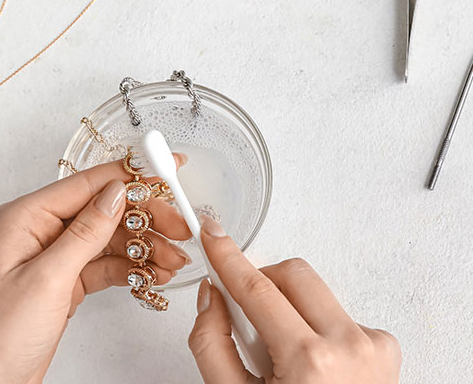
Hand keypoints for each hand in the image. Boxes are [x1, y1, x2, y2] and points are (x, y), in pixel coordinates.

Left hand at [0, 156, 190, 383]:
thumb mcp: (47, 279)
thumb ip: (85, 232)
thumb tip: (116, 193)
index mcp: (25, 217)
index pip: (87, 184)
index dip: (130, 175)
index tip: (164, 170)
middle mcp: (40, 230)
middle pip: (104, 209)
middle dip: (145, 218)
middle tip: (179, 227)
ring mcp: (54, 255)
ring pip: (109, 237)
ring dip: (144, 247)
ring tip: (173, 259)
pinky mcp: (66, 279)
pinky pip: (105, 263)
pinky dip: (131, 267)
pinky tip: (154, 273)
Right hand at [189, 218, 400, 383]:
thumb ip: (211, 343)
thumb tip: (211, 296)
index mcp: (309, 362)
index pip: (256, 289)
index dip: (228, 256)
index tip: (213, 233)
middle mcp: (349, 346)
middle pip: (292, 275)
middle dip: (262, 283)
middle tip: (246, 314)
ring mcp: (372, 346)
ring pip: (316, 291)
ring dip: (290, 308)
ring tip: (283, 353)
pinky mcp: (385, 348)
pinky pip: (339, 314)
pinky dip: (317, 326)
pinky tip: (311, 363)